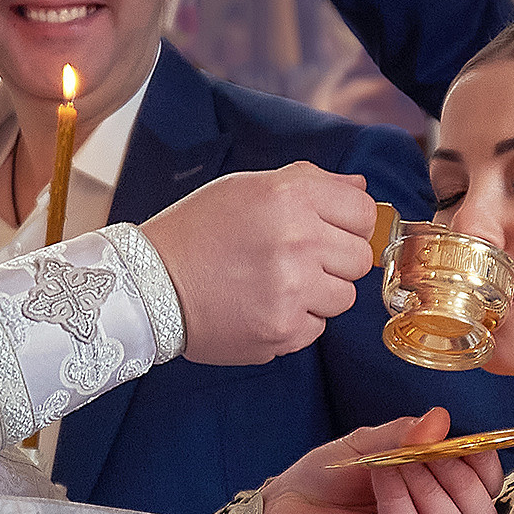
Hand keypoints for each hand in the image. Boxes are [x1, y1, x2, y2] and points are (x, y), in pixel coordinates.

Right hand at [142, 161, 376, 363]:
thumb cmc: (199, 231)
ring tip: (277, 284)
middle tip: (298, 261)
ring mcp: (292, 291)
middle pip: (359, 259)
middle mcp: (297, 242)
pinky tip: (262, 306)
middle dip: (335, 260)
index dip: (350, 224)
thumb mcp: (248, 187)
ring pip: (344, 297)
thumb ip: (310, 183)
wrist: (150, 284)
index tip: (331, 232)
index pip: (363, 214)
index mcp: (289, 198)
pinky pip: (317, 327)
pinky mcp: (283, 330)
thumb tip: (362, 190)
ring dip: (319, 293)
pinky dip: (296, 320)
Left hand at [260, 407, 503, 513]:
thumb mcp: (370, 444)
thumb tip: (441, 418)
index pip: (489, 490)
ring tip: (392, 465)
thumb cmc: (330, 479)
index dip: (482, 462)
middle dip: (456, 475)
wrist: (282, 509)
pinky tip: (380, 477)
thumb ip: (405, 433)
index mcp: (443, 501)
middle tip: (419, 452)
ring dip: (425, 487)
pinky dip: (399, 501)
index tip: (454, 438)